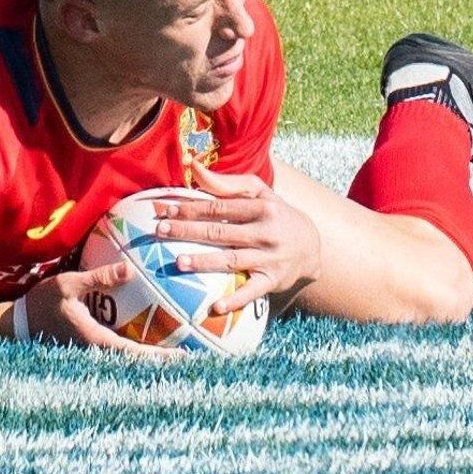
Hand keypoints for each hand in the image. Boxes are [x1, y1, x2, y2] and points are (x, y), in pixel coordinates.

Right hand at [18, 263, 185, 359]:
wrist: (17, 324)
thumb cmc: (41, 303)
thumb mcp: (67, 284)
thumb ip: (98, 278)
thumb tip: (128, 269)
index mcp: (96, 341)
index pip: (135, 353)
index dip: (161, 357)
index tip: (184, 356)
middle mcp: (98, 352)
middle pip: (139, 361)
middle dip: (165, 360)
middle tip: (195, 355)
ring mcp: (95, 352)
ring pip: (130, 358)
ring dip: (154, 355)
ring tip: (182, 348)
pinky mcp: (92, 347)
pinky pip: (121, 349)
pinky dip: (139, 346)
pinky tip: (153, 335)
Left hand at [154, 160, 321, 313]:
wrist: (312, 246)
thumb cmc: (275, 214)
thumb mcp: (258, 193)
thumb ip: (225, 182)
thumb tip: (193, 166)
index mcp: (261, 207)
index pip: (220, 207)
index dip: (192, 208)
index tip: (167, 210)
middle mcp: (266, 232)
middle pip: (220, 231)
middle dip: (189, 231)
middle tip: (161, 231)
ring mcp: (269, 258)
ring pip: (232, 260)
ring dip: (204, 261)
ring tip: (178, 262)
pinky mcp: (272, 281)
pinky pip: (251, 292)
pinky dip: (235, 300)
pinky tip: (215, 307)